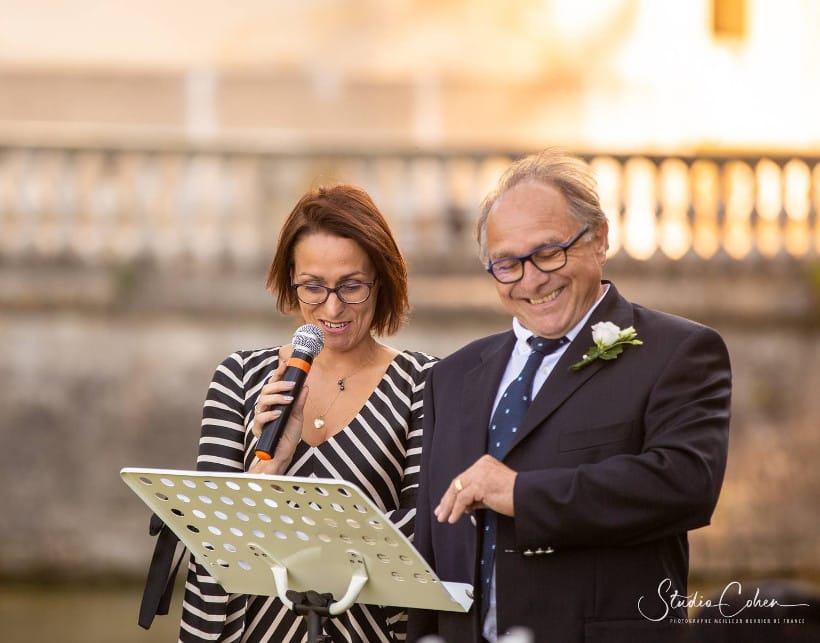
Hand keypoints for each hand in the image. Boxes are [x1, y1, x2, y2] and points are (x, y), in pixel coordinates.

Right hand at [248, 358, 307, 474]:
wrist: (284, 453)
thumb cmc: (288, 433)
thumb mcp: (297, 415)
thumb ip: (300, 401)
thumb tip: (305, 386)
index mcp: (274, 401)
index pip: (273, 384)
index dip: (278, 373)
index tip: (285, 363)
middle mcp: (265, 407)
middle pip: (266, 390)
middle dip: (279, 385)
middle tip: (292, 384)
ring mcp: (261, 417)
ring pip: (262, 401)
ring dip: (276, 398)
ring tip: (289, 399)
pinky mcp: (259, 429)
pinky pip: (260, 419)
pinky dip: (269, 414)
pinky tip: (278, 413)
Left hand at [434, 455, 517, 523]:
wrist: (528, 497)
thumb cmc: (516, 495)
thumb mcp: (493, 492)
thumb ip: (478, 495)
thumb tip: (464, 506)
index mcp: (484, 463)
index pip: (463, 478)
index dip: (452, 493)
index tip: (445, 504)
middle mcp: (481, 466)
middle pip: (458, 483)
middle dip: (447, 499)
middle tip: (440, 512)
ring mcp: (480, 474)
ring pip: (457, 490)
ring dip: (449, 506)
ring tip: (444, 517)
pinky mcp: (481, 484)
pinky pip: (463, 499)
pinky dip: (456, 510)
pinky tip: (454, 518)